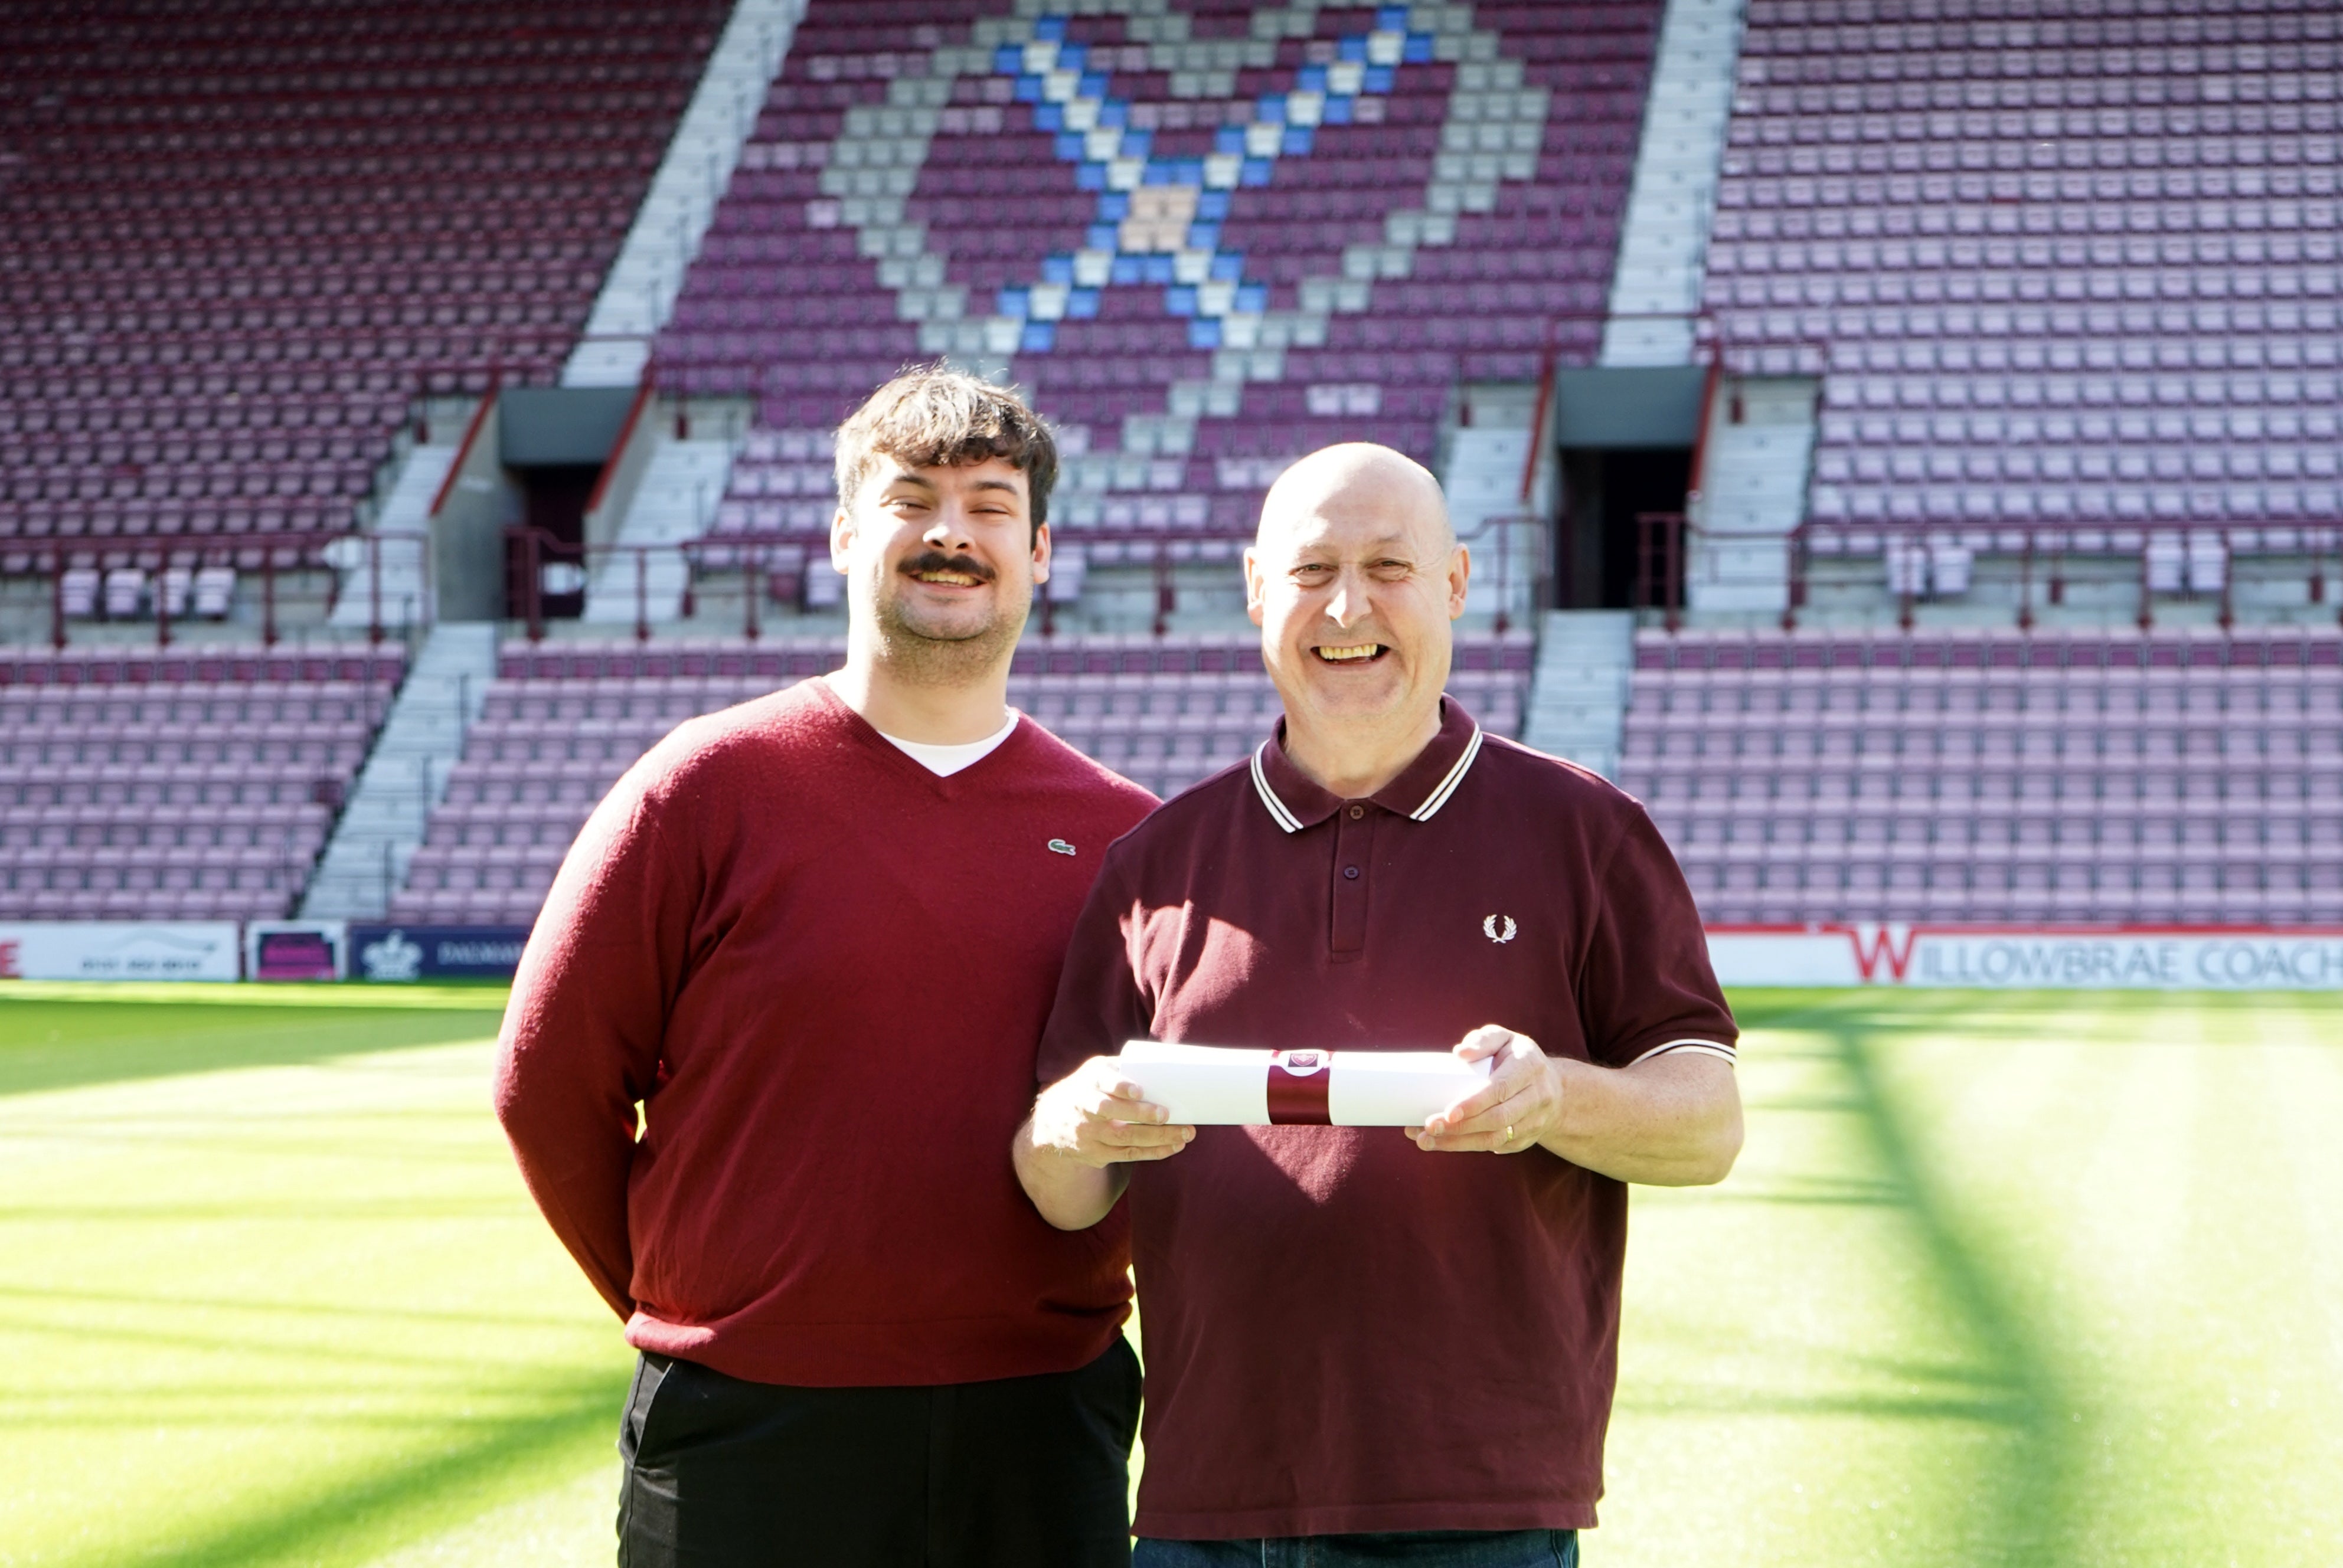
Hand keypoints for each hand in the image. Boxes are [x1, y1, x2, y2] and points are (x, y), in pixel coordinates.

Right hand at [1026, 1056, 1194, 1168]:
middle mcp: (1085, 1108)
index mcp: (1088, 1082)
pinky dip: (1153, 1152)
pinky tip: (1174, 1146)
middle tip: (1166, 1114)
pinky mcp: (1097, 1153)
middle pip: (1113, 1114)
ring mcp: (1090, 1134)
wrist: (1052, 1123)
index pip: (1101, 1083)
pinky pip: (1128, 1154)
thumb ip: (1123, 1066)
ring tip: (1185, 1133)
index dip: (1119, 1086)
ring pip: (1124, 1138)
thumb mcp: (1096, 1071)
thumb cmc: (1088, 1089)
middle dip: (1142, 1115)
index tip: (1138, 1090)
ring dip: (1157, 1137)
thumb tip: (1165, 1059)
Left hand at [1409, 1025, 1562, 1154]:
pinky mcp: (1525, 1140)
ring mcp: (1534, 1122)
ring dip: (1458, 1142)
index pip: (1500, 1089)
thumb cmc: (1517, 1058)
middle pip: (1497, 1119)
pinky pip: (1495, 1147)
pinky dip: (1466, 1146)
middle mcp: (1537, 1097)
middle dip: (1460, 1127)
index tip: (1448, 1112)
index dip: (1474, 1103)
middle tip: (1428, 1127)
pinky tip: (1442, 1143)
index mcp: (1529, 1067)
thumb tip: (1460, 1052)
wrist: (1556, 1090)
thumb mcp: (1505, 1038)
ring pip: (1495, 1139)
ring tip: (1425, 1140)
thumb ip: (1484, 1039)